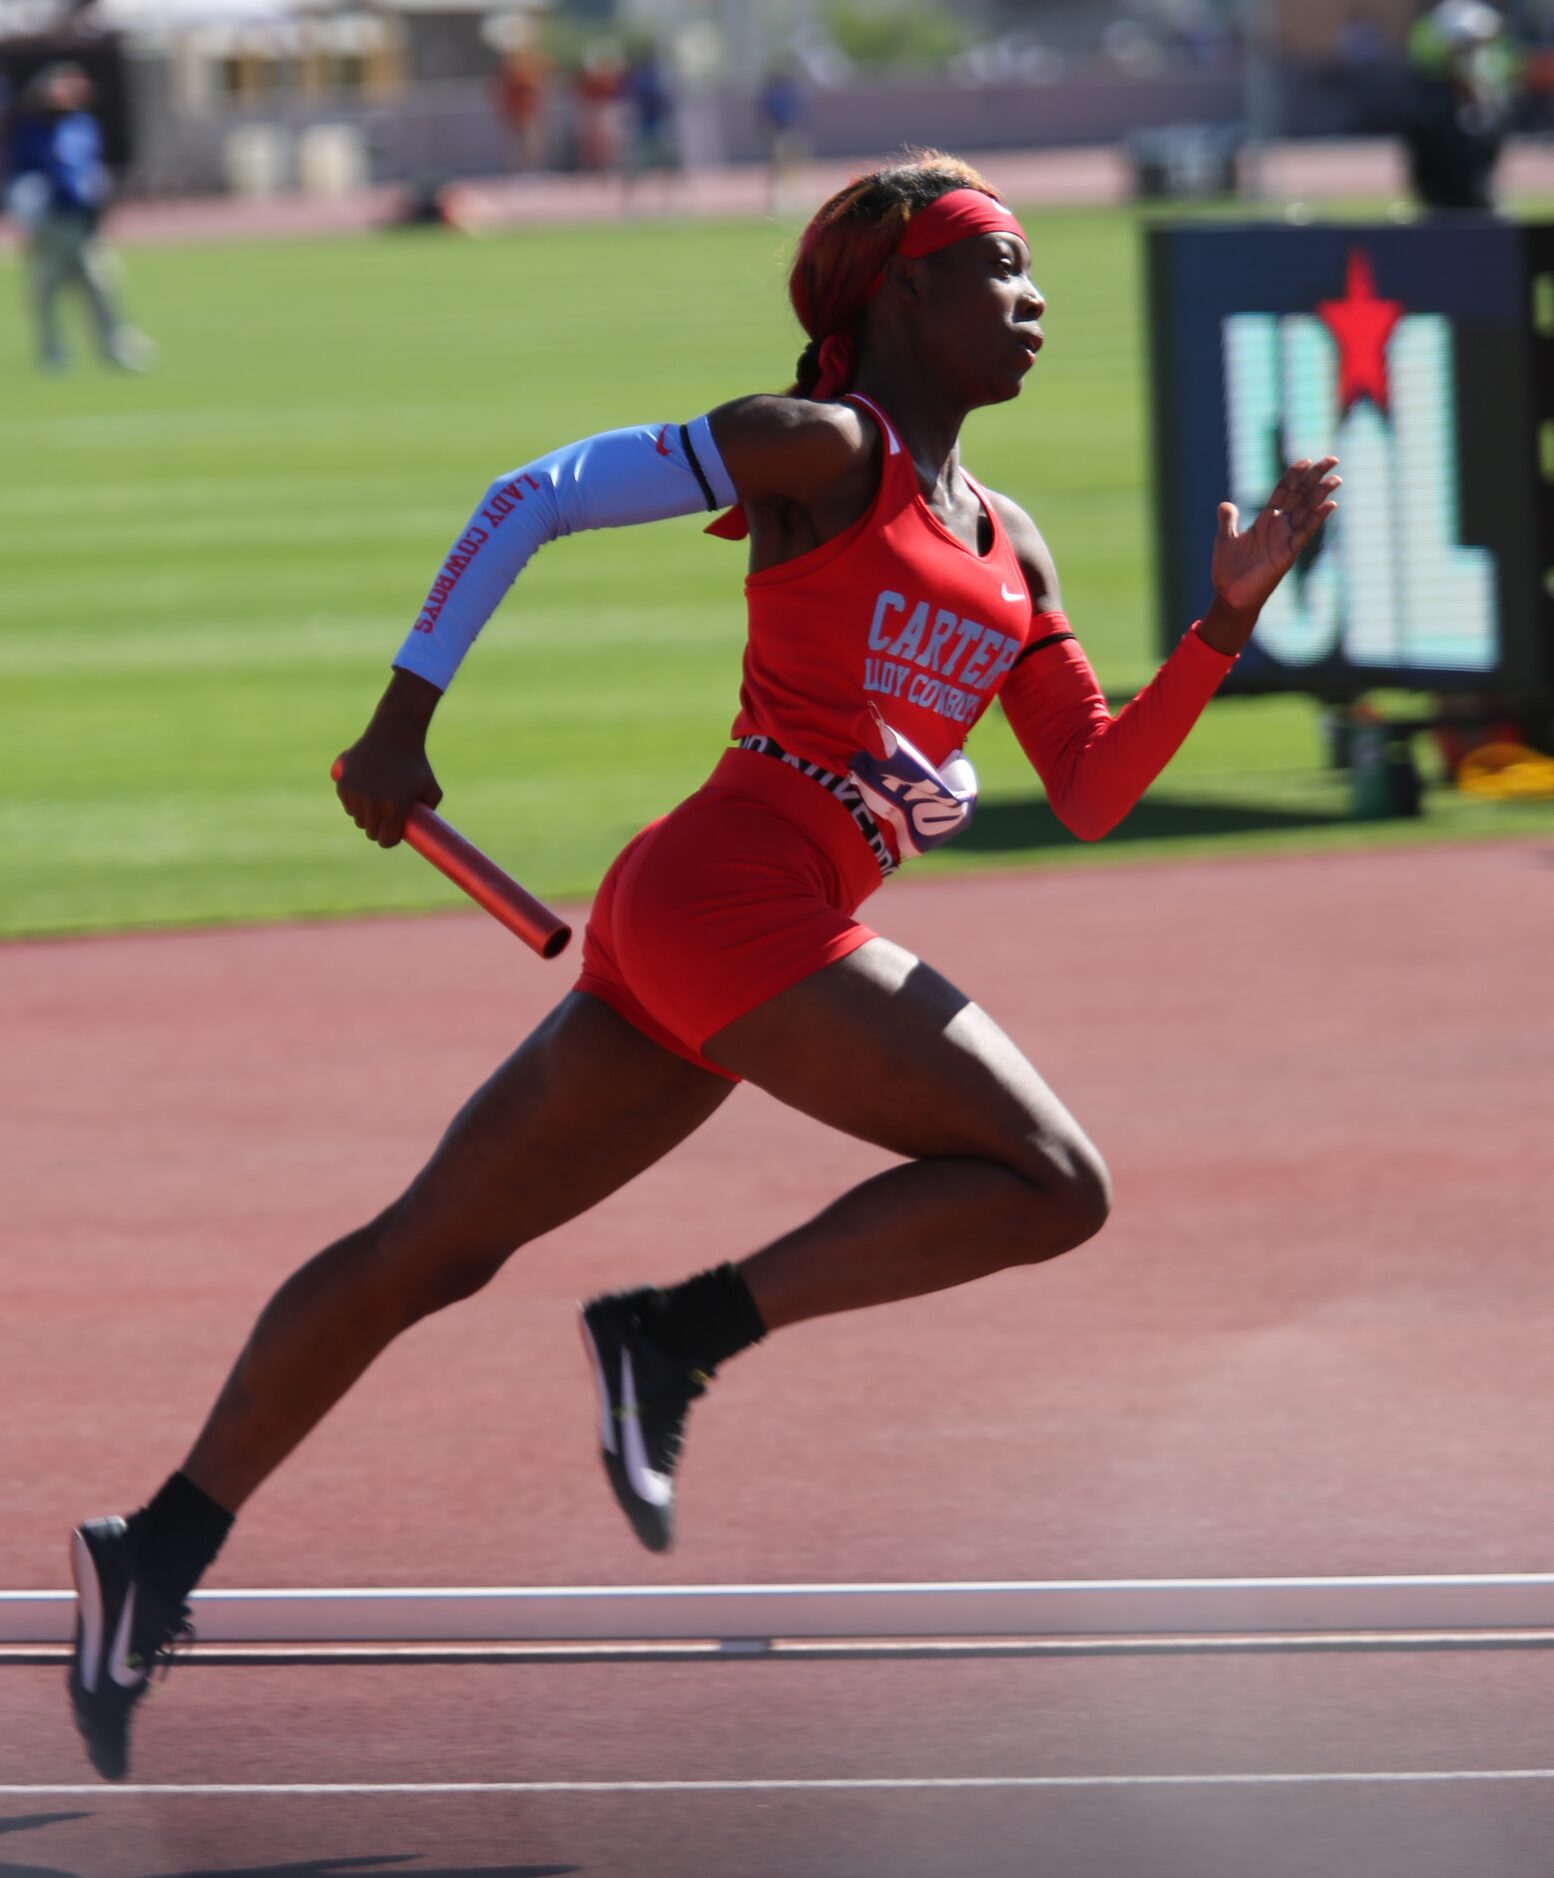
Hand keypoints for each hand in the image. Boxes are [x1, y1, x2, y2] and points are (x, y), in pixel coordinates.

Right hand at [334, 670, 442, 846]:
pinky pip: (348, 805)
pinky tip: (365, 793)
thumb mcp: (432, 790)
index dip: (391, 839)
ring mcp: (356, 793)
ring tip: (377, 803)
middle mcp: (373, 802)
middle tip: (387, 818)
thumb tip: (425, 834)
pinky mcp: (343, 784)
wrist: (394, 735)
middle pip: (371, 832)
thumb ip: (431, 814)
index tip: (393, 833)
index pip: (387, 840)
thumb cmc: (416, 764)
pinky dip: (354, 803)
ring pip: (358, 820)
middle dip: (379, 828)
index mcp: (395, 807)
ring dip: (366, 816)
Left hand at [1211, 457, 1340, 620]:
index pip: (1283, 492)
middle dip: (1315, 477)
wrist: (1230, 597)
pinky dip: (1316, 519)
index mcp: (1265, 521)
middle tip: (1333, 459)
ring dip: (1321, 495)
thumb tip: (1225, 504)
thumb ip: (1228, 521)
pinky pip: (1305, 533)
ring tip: (1335, 479)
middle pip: (1300, 496)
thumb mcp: (1225, 540)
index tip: (1306, 459)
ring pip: (1306, 511)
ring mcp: (1285, 539)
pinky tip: (1330, 505)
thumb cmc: (1228, 570)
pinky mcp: (1288, 554)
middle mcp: (1279, 527)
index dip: (1293, 475)